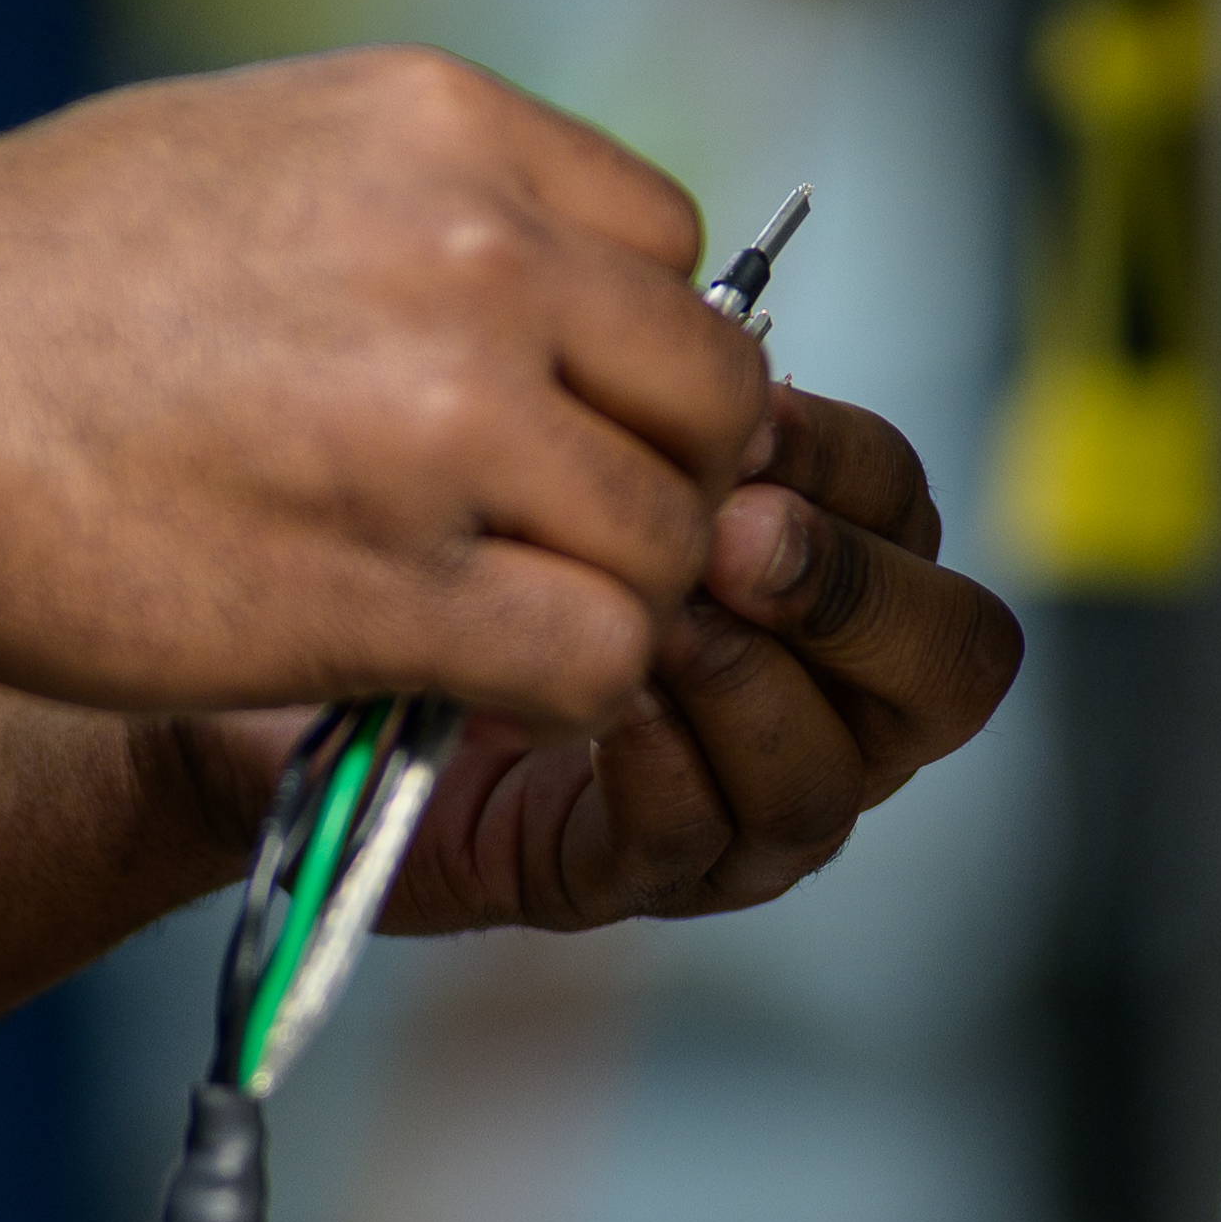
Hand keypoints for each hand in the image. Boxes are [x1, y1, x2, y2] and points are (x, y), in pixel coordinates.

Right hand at [0, 48, 770, 719]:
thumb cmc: (5, 275)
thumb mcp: (243, 143)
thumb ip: (412, 198)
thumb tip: (529, 275)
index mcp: (445, 126)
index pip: (671, 249)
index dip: (623, 353)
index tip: (539, 414)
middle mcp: (477, 255)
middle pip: (710, 398)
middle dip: (648, 481)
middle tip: (536, 537)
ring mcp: (445, 423)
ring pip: (667, 544)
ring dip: (594, 598)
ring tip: (473, 613)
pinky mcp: (392, 585)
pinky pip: (591, 660)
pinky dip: (551, 692)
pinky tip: (450, 680)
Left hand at [250, 387, 1023, 943]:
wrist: (272, 624)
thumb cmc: (430, 497)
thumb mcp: (559, 418)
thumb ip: (659, 400)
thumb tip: (731, 347)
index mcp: (814, 565)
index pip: (910, 513)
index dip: (849, 465)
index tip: (749, 414)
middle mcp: (808, 694)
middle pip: (948, 664)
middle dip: (846, 594)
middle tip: (733, 535)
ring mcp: (729, 801)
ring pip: (829, 775)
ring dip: (747, 681)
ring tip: (659, 612)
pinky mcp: (617, 874)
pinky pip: (699, 839)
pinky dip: (665, 764)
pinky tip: (608, 697)